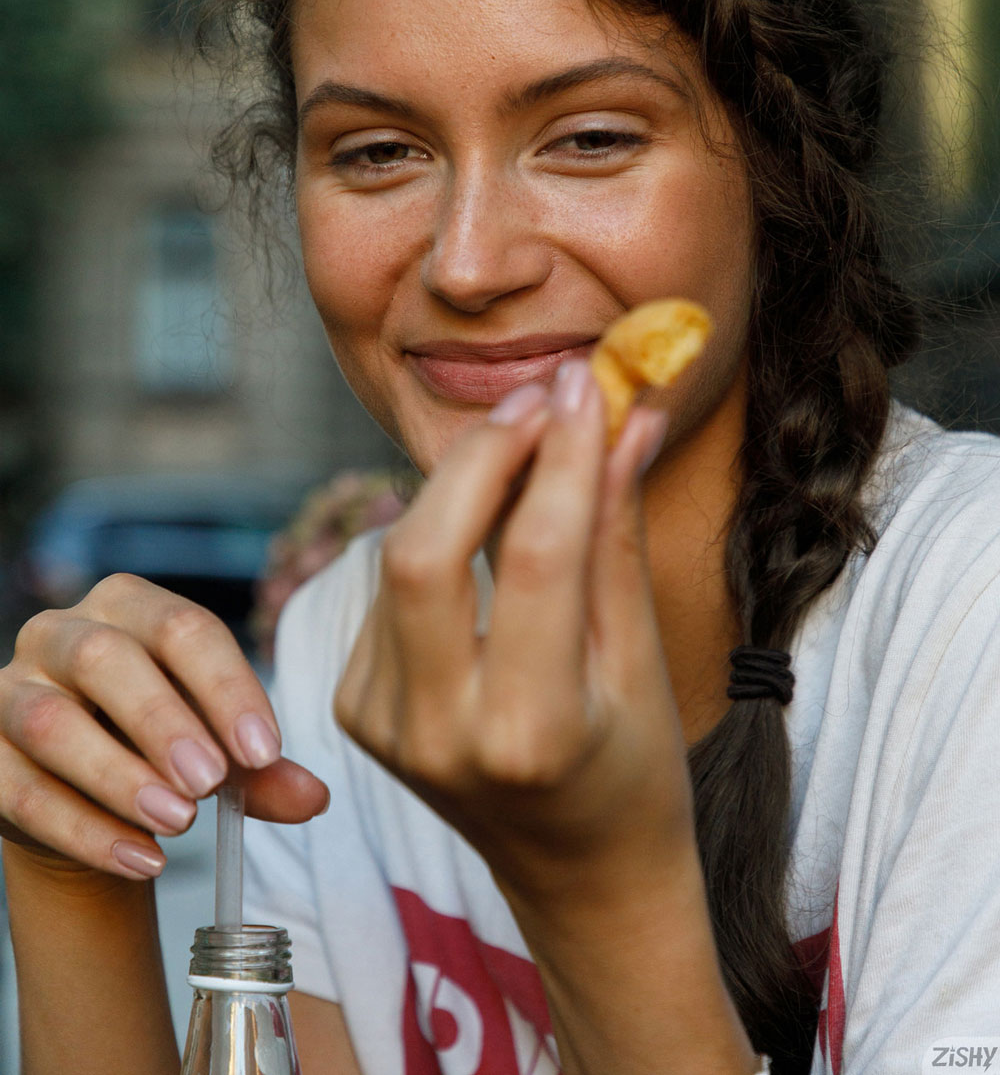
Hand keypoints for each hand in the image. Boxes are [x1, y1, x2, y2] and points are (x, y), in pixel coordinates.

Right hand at [0, 575, 328, 879]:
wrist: (85, 795)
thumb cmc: (160, 748)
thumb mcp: (217, 749)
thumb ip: (262, 772)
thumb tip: (315, 798)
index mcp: (129, 605)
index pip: (182, 628)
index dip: (227, 687)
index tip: (265, 751)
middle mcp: (61, 632)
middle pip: (105, 659)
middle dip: (163, 722)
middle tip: (212, 784)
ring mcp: (11, 690)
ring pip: (52, 723)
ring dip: (118, 777)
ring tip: (178, 826)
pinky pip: (19, 790)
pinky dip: (83, 830)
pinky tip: (139, 859)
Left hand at [334, 361, 693, 916]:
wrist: (578, 877)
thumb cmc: (634, 771)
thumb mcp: (642, 657)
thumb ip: (616, 532)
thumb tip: (625, 417)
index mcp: (531, 732)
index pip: (535, 556)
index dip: (562, 455)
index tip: (584, 383)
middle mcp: (439, 734)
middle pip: (423, 549)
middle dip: (479, 453)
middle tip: (541, 396)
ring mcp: (383, 726)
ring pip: (397, 558)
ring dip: (460, 486)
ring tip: (528, 443)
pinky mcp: (356, 709)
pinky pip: (389, 592)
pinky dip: (437, 539)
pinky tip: (484, 525)